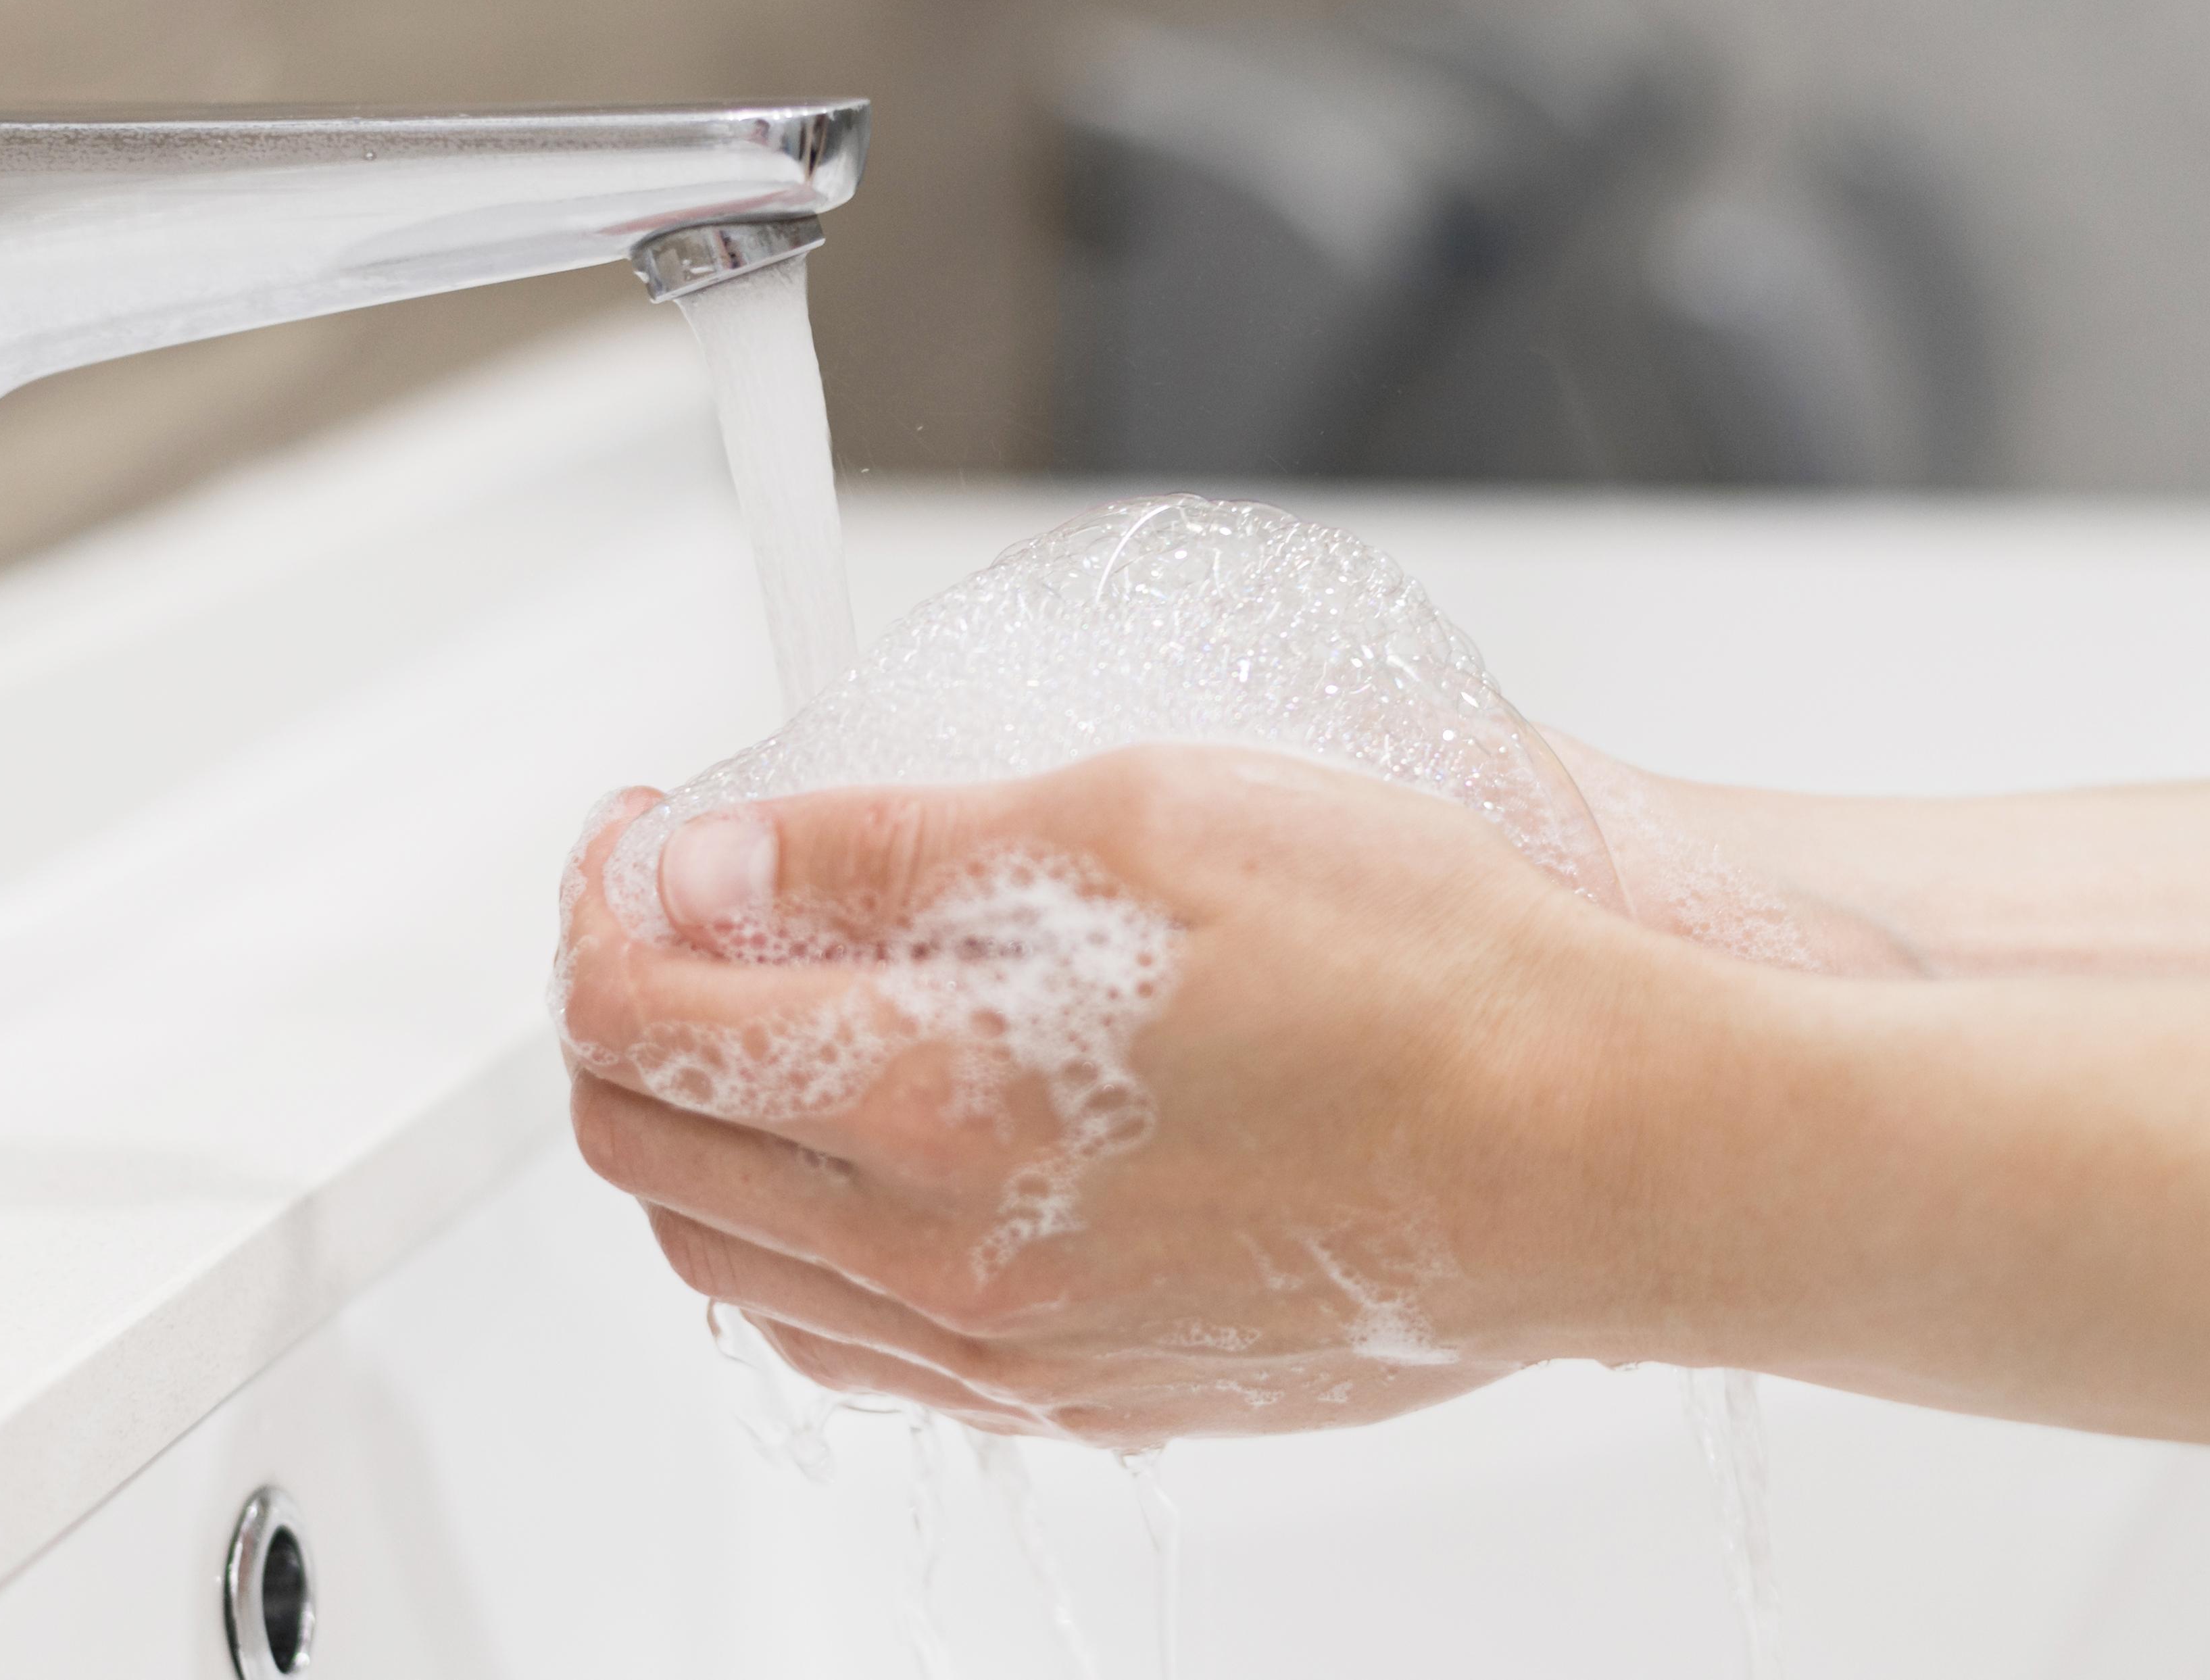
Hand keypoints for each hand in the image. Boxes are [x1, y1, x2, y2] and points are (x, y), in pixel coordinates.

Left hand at [553, 744, 1717, 1444]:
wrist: (1604, 1147)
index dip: (605, 897)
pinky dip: (810, 1242)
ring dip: (703, 1133)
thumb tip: (708, 866)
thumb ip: (886, 852)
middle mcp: (952, 1261)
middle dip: (623, 1008)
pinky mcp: (1098, 1394)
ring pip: (745, 1270)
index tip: (641, 831)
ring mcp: (1022, 1352)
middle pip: (657, 1157)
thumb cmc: (1422, 972)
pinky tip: (869, 1155)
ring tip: (761, 1013)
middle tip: (678, 899)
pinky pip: (871, 1346)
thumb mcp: (1138, 815)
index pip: (641, 1018)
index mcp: (939, 1105)